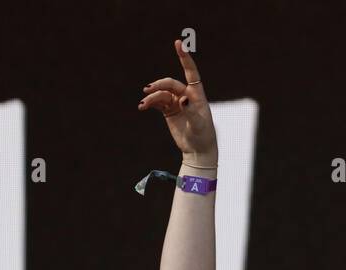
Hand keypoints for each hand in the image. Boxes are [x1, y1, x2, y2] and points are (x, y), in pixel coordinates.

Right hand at [138, 39, 218, 161]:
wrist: (197, 150)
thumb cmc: (203, 136)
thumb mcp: (199, 125)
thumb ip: (191, 111)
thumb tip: (183, 98)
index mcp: (197, 94)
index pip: (191, 72)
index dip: (184, 58)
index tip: (178, 43)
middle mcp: (186, 95)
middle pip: (170, 84)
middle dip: (159, 85)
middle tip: (148, 90)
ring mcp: (176, 102)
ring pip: (161, 93)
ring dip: (151, 97)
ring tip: (143, 104)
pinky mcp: (169, 110)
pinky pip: (157, 102)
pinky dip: (149, 103)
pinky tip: (142, 106)